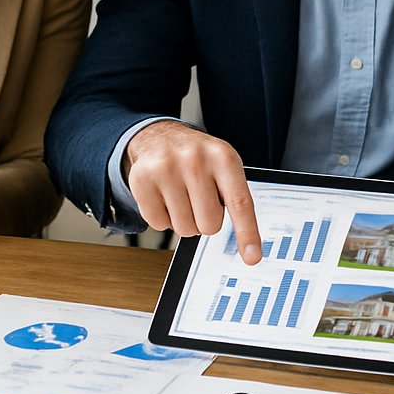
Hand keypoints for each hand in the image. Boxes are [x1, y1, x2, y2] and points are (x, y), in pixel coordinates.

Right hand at [124, 121, 261, 262]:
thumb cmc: (197, 159)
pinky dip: (162, 217)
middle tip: (199, 200)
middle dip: (205, 221)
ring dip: (184, 220)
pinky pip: (158, 224)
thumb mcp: (224, 166)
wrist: (159, 136)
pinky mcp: (142, 180)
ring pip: (184, 229)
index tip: (252, 258)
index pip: (239, 203)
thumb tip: (248, 249)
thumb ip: (236, 198)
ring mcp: (166, 169)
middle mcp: (195, 160)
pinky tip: (164, 195)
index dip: (247, 233)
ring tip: (181, 195)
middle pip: (209, 225)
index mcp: (223, 157)